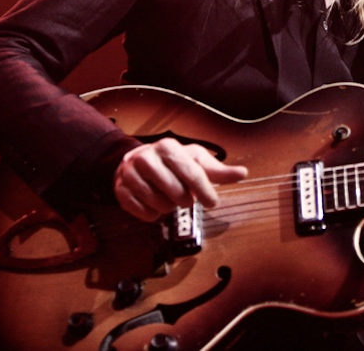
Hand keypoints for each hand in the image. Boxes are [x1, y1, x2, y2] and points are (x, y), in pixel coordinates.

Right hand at [114, 138, 247, 221]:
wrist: (137, 160)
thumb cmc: (173, 162)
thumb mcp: (196, 161)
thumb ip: (218, 170)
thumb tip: (243, 173)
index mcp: (168, 147)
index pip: (192, 174)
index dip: (205, 191)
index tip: (212, 202)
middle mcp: (146, 158)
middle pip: (176, 193)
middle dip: (185, 200)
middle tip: (184, 197)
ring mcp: (130, 174)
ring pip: (160, 205)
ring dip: (169, 208)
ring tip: (168, 198)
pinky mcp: (120, 190)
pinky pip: (143, 213)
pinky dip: (153, 214)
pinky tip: (155, 205)